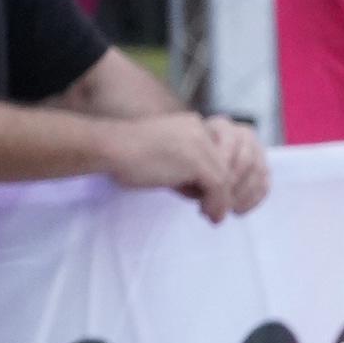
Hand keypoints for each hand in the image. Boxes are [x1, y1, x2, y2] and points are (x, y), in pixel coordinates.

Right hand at [104, 107, 266, 222]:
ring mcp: (200, 143)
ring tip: (213, 217)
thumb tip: (208, 195)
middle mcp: (201, 129)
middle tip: (221, 211)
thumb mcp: (167, 163)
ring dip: (224, 201)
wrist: (111, 149)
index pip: (224, 152)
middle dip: (230, 190)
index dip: (225, 178)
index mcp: (194, 125)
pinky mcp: (196, 159)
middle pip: (231, 163)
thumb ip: (189, 172)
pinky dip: (218, 205)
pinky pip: (219, 187)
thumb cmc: (130, 159)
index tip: (217, 199)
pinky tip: (209, 216)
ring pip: (227, 177)